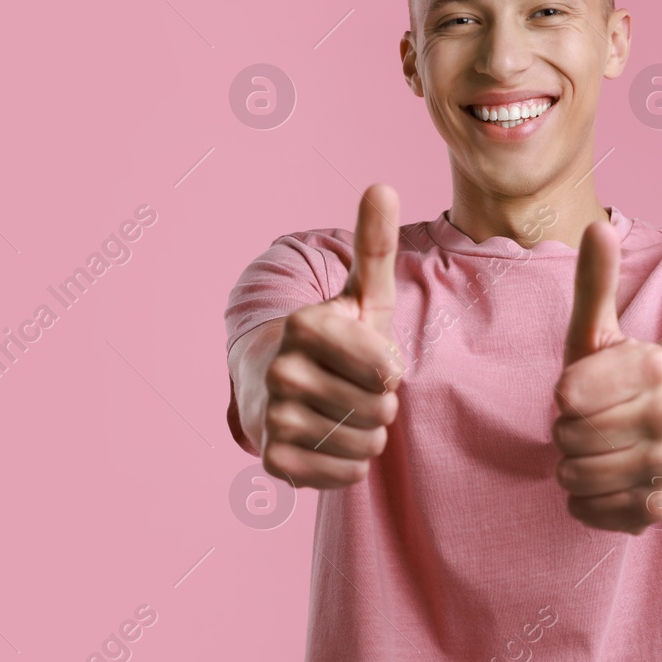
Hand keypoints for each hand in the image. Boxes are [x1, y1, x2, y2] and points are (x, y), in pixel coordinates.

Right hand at [259, 184, 404, 489]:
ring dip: (368, 434)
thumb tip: (383, 186)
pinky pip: (346, 475)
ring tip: (344, 412)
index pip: (386, 369)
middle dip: (381, 403)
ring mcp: (272, 417)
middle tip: (355, 388)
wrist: (279, 387)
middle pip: (380, 409)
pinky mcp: (273, 461)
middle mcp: (280, 370)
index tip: (370, 359)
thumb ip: (373, 245)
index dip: (389, 368)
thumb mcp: (359, 294)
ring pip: (365, 444)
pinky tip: (329, 440)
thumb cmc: (336, 339)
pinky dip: (349, 464)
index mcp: (305, 325)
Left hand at [553, 218, 661, 534]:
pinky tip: (605, 481)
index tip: (582, 389)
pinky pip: (590, 512)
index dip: (567, 394)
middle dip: (566, 431)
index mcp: (656, 366)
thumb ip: (595, 280)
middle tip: (590, 422)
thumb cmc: (626, 375)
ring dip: (572, 465)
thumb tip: (596, 226)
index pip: (569, 394)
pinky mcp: (658, 508)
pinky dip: (586, 501)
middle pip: (567, 438)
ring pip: (575, 477)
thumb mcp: (604, 328)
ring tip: (596, 449)